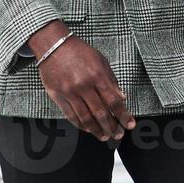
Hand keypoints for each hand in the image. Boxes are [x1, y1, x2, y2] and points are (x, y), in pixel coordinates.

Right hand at [29, 20, 133, 142]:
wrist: (54, 46)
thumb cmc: (79, 52)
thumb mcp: (100, 61)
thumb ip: (111, 80)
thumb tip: (122, 98)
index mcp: (97, 75)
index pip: (113, 101)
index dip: (123, 115)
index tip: (130, 124)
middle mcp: (84, 85)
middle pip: (101, 113)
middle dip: (112, 126)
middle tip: (118, 135)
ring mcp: (70, 92)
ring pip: (85, 118)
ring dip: (97, 130)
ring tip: (105, 136)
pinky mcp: (58, 96)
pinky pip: (71, 116)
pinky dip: (81, 125)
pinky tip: (88, 129)